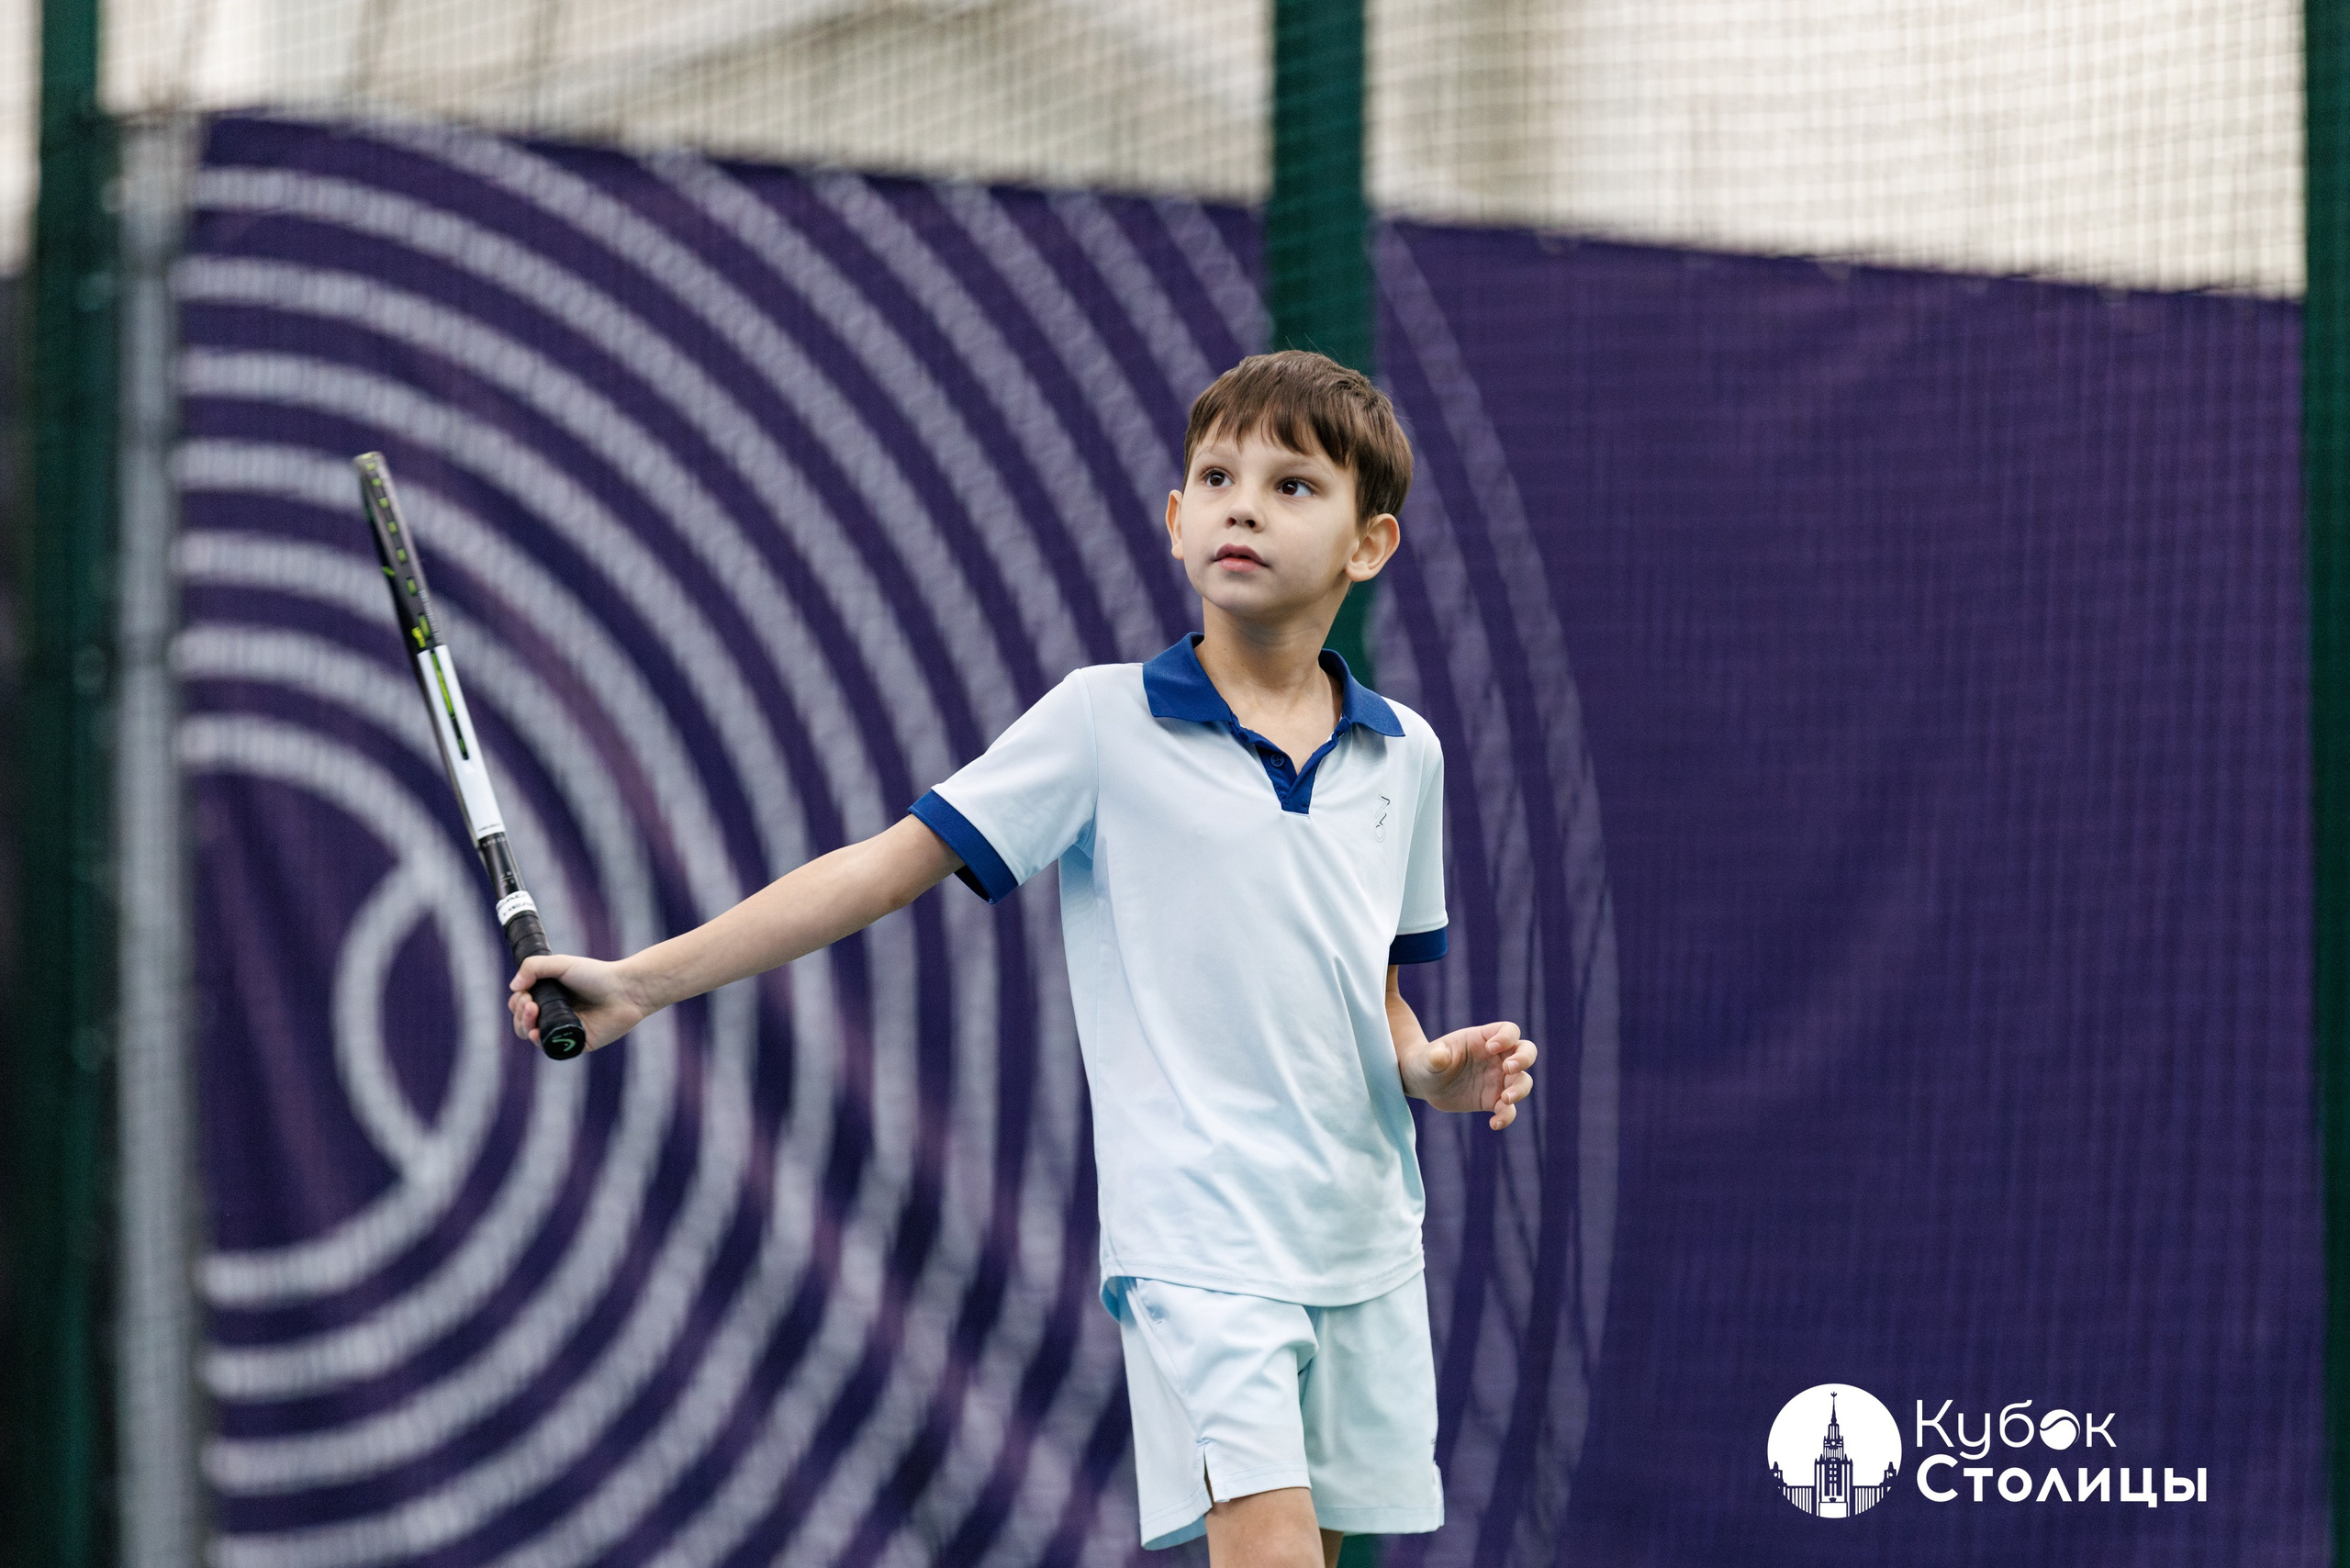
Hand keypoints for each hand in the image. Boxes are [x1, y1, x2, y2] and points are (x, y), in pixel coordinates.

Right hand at [508, 953, 651, 1052]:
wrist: (624, 990)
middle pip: (523, 1023)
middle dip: (520, 1014)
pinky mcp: (576, 1044)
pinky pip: (552, 1049)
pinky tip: (535, 1034)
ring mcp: (565, 1030)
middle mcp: (555, 1015)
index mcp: (550, 997)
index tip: (525, 993)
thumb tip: (513, 986)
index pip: (521, 1005)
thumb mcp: (561, 964)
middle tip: (530, 1004)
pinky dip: (539, 1042)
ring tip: (533, 1012)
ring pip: (533, 1036)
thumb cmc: (596, 975)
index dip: (518, 1002)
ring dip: (525, 1026)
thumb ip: (534, 967)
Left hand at [1402, 1021, 1535, 1129]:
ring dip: (1520, 1090)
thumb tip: (1440, 1056)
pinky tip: (1494, 1123)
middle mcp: (1496, 1058)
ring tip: (1505, 1099)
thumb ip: (1435, 1056)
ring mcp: (1497, 1079)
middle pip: (1526, 1051)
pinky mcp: (1493, 1100)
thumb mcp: (1428, 1057)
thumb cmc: (1427, 1061)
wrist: (1424, 1082)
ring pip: (1523, 1081)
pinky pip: (1509, 1109)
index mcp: (1483, 1039)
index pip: (1509, 1030)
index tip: (1490, 1048)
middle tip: (1508, 1069)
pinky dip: (1507, 1116)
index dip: (1507, 1037)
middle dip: (1524, 1059)